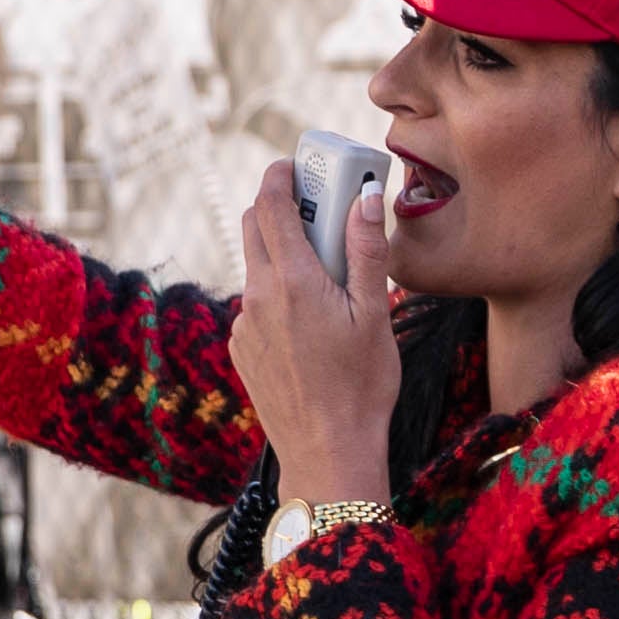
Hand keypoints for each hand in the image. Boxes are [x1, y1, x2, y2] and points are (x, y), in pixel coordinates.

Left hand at [228, 158, 397, 515]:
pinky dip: (279, 293)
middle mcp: (259, 297)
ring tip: (328, 278)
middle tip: (319, 211)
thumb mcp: (375, 314)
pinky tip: (312, 321)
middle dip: (280, 207)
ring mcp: (246, 324)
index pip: (269, 204)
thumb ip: (366, 251)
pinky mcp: (243, 348)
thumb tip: (365, 198)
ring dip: (284, 254)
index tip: (296, 165)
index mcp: (292, 281)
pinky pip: (257, 303)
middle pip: (252, 227)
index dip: (280, 175)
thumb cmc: (361, 387)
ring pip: (256, 267)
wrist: (328, 452)